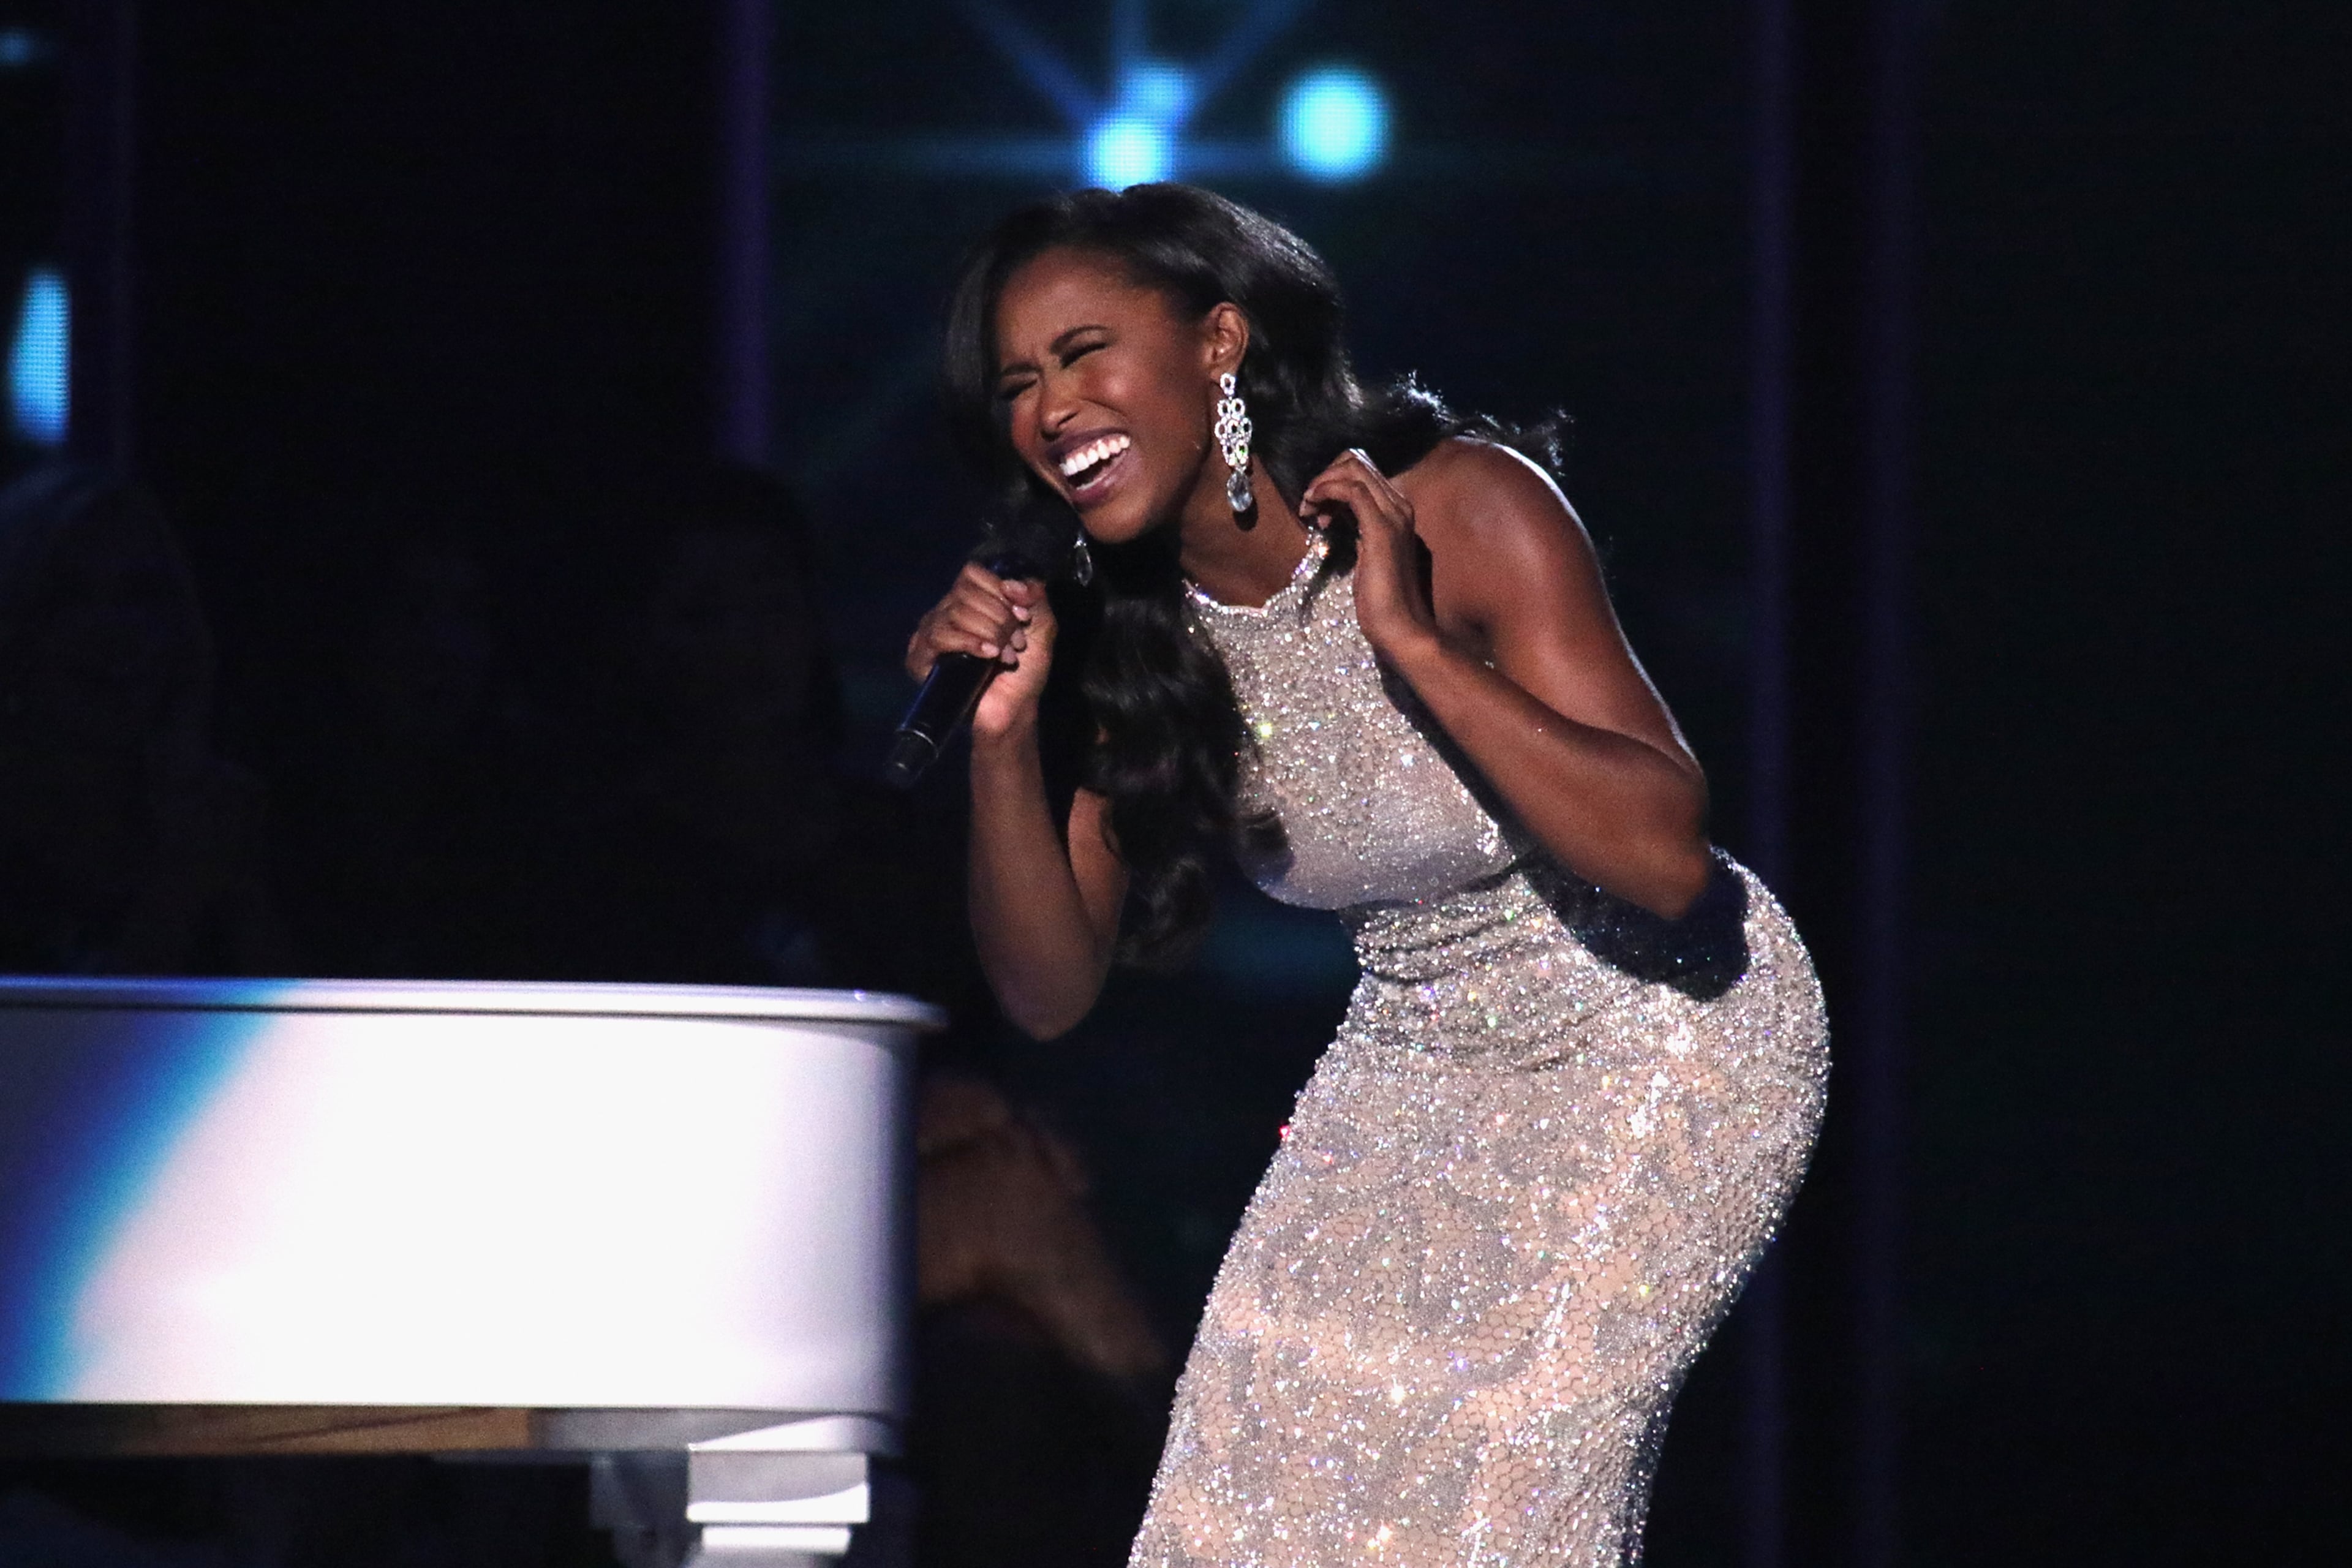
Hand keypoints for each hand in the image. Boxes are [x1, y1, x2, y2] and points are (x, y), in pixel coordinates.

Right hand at [907, 561, 1056, 738]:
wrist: (1013, 710)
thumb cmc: (1024, 671)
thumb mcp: (1041, 627)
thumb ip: (1035, 598)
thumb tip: (1012, 584)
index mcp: (970, 601)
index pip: (972, 574)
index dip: (999, 590)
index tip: (1022, 617)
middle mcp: (946, 613)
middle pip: (965, 593)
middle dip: (999, 618)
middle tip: (1016, 643)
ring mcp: (931, 634)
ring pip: (954, 612)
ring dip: (989, 632)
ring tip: (1004, 655)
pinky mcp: (921, 658)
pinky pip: (938, 636)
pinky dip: (968, 642)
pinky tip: (988, 655)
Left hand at [1300, 448, 1438, 666]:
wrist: (1400, 626)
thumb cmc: (1383, 601)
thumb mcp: (1369, 556)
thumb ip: (1362, 532)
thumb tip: (1340, 517)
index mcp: (1398, 511)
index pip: (1364, 473)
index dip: (1334, 481)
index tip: (1318, 509)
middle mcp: (1400, 506)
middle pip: (1357, 463)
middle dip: (1325, 477)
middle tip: (1310, 505)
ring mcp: (1393, 515)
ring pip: (1353, 470)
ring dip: (1322, 482)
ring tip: (1308, 508)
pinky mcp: (1381, 528)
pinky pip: (1350, 490)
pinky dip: (1326, 491)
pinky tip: (1313, 508)